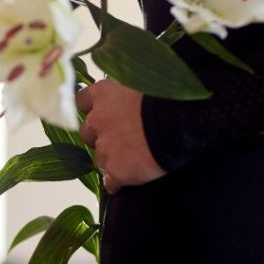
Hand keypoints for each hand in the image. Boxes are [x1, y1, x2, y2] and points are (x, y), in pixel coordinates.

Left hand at [76, 79, 165, 193]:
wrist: (181, 120)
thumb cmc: (169, 94)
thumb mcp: (144, 81)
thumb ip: (129, 90)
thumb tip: (132, 96)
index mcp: (104, 93)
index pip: (82, 101)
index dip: (93, 109)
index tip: (102, 112)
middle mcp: (97, 120)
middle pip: (87, 132)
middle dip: (99, 136)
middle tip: (121, 138)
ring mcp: (104, 147)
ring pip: (98, 159)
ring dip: (109, 160)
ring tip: (129, 162)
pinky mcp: (115, 171)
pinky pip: (110, 182)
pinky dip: (116, 183)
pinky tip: (126, 183)